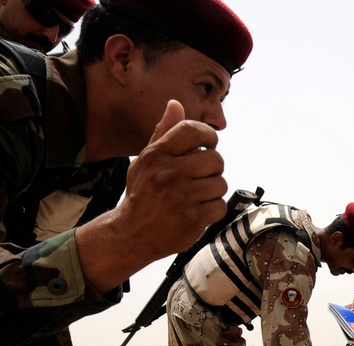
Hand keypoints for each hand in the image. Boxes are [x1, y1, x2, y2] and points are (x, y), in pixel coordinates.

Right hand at [77, 100, 227, 292]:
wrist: (133, 233)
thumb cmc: (143, 194)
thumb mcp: (146, 160)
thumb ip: (163, 133)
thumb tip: (175, 104)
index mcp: (158, 155)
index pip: (193, 131)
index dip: (208, 135)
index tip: (208, 145)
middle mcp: (170, 173)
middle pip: (215, 159)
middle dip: (213, 168)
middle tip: (200, 177)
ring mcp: (182, 196)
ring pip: (221, 183)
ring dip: (213, 191)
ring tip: (196, 196)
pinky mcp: (193, 218)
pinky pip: (220, 206)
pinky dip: (213, 210)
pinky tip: (197, 211)